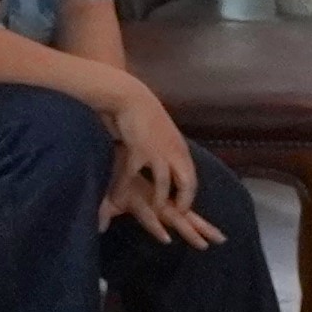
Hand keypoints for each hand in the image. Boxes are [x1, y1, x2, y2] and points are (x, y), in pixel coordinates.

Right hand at [102, 89, 222, 245]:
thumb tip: (168, 161)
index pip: (191, 177)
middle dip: (183, 201)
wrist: (130, 96)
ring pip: (164, 182)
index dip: (188, 195)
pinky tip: (120, 196)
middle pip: (187, 182)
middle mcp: (173, 152)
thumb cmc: (143, 114)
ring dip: (159, 198)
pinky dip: (126, 187)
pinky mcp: (139, 149)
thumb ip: (166, 149)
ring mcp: (157, 151)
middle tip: (179, 215)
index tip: (184, 208)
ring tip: (154, 210)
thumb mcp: (161, 134)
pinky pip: (134, 174)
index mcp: (179, 149)